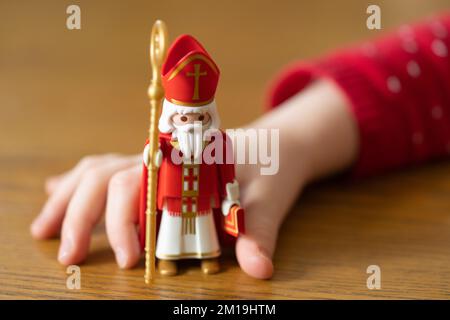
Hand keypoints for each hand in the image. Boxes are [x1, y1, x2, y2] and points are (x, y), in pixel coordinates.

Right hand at [30, 79, 357, 278]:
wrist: (274, 146)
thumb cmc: (270, 169)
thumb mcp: (269, 197)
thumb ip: (260, 230)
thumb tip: (258, 269)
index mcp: (183, 162)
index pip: (137, 182)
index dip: (125, 221)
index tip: (130, 261)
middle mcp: (160, 159)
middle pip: (106, 176)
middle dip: (82, 215)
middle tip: (70, 255)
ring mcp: (153, 163)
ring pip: (97, 170)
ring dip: (69, 197)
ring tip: (44, 228)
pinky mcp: (152, 169)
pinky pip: (106, 169)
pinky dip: (78, 181)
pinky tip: (56, 190)